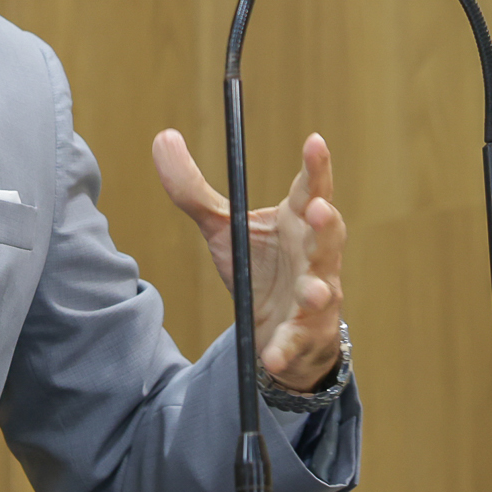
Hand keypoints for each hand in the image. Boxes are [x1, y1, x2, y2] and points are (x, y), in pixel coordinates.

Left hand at [152, 130, 346, 391]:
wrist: (275, 329)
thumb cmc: (258, 266)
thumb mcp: (222, 227)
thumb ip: (192, 189)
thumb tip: (163, 136)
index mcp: (297, 223)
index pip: (311, 190)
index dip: (316, 167)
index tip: (315, 141)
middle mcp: (314, 257)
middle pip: (328, 237)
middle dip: (326, 224)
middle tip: (319, 209)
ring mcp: (315, 298)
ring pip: (322, 291)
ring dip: (317, 290)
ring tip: (311, 290)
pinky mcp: (304, 336)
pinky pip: (295, 342)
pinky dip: (285, 348)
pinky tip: (272, 354)